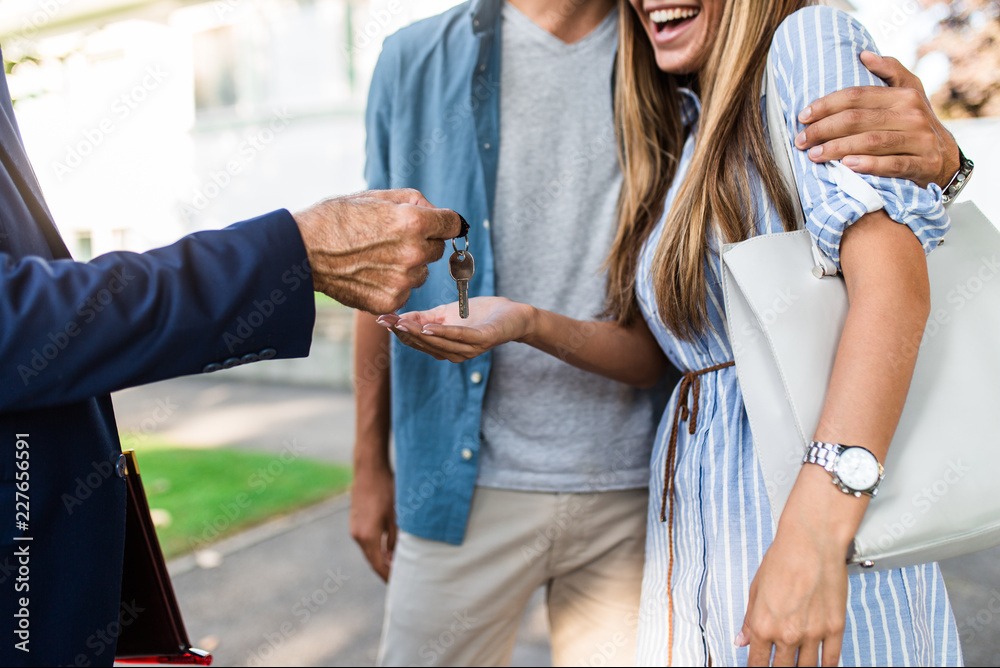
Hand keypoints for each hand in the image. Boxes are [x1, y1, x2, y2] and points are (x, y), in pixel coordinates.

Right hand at [293, 189, 462, 313]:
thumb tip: (438, 212)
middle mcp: (413, 253)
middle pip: (437, 250)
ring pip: (421, 273)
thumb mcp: (376, 196)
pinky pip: (405, 291)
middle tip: (393, 240)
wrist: (303, 251)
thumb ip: (414, 201)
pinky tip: (370, 274)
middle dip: (423, 243)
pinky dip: (393, 284)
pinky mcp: (391, 300)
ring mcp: (403, 281)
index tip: (441, 225)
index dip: (446, 223)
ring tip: (376, 258)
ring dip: (408, 266)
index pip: (453, 224)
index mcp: (414, 222)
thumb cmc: (336, 218)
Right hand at [349, 462, 396, 581]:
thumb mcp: (396, 516)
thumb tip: (396, 557)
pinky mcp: (355, 521)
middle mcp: (357, 535)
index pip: (378, 565)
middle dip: (386, 570)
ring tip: (397, 566)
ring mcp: (354, 528)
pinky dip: (377, 548)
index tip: (400, 585)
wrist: (369, 469)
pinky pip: (367, 541)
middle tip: (400, 580)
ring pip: (369, 551)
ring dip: (382, 558)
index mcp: (367, 536)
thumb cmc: (387, 490)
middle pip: (373, 560)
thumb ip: (396, 539)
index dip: (389, 577)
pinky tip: (388, 549)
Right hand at [376, 296, 534, 362]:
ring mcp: (468, 350)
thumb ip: (424, 317)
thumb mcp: (446, 312)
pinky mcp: (482, 340)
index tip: (380, 319)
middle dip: (403, 332)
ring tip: (401, 324)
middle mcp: (454, 354)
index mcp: (444, 348)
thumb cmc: (480, 315)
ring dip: (419, 334)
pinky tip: (429, 326)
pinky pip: (459, 338)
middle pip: (424, 344)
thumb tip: (399, 317)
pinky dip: (443, 333)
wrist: (513, 315)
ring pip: (439, 343)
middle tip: (386, 321)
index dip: (398, 331)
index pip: (417, 341)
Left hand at [739, 467, 853, 666]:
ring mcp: (813, 634)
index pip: (758, 663)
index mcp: (764, 625)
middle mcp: (788, 634)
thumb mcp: (756, 589)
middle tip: (779, 665)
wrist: (811, 542)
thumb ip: (749, 619)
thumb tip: (741, 640)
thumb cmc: (782, 559)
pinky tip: (821, 667)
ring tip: (797, 664)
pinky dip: (826, 667)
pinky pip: (831, 660)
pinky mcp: (835, 628)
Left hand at [796, 51, 959, 188]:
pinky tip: (847, 166)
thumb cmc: (915, 124)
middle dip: (824, 129)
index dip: (826, 105)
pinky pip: (893, 164)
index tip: (803, 116)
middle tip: (801, 140)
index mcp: (904, 96)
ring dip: (838, 148)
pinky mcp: (924, 164)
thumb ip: (890, 71)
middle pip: (859, 119)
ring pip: (872, 142)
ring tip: (814, 154)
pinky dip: (869, 165)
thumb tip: (864, 54)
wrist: (946, 158)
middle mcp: (913, 115)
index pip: (857, 96)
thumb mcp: (909, 93)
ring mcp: (920, 140)